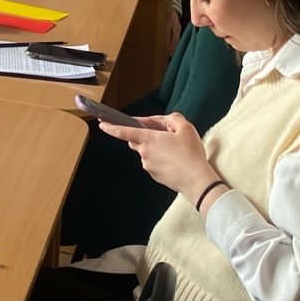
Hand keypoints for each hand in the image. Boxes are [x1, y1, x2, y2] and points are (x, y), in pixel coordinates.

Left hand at [99, 111, 217, 199]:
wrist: (197, 181)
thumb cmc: (191, 154)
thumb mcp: (185, 128)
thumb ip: (171, 119)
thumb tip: (162, 121)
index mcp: (149, 139)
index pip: (124, 132)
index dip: (111, 127)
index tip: (101, 123)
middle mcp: (144, 153)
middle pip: (136, 140)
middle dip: (144, 135)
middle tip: (163, 135)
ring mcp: (148, 166)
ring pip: (146, 152)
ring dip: (155, 148)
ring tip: (175, 150)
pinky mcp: (154, 175)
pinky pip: (152, 163)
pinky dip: (160, 159)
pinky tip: (174, 160)